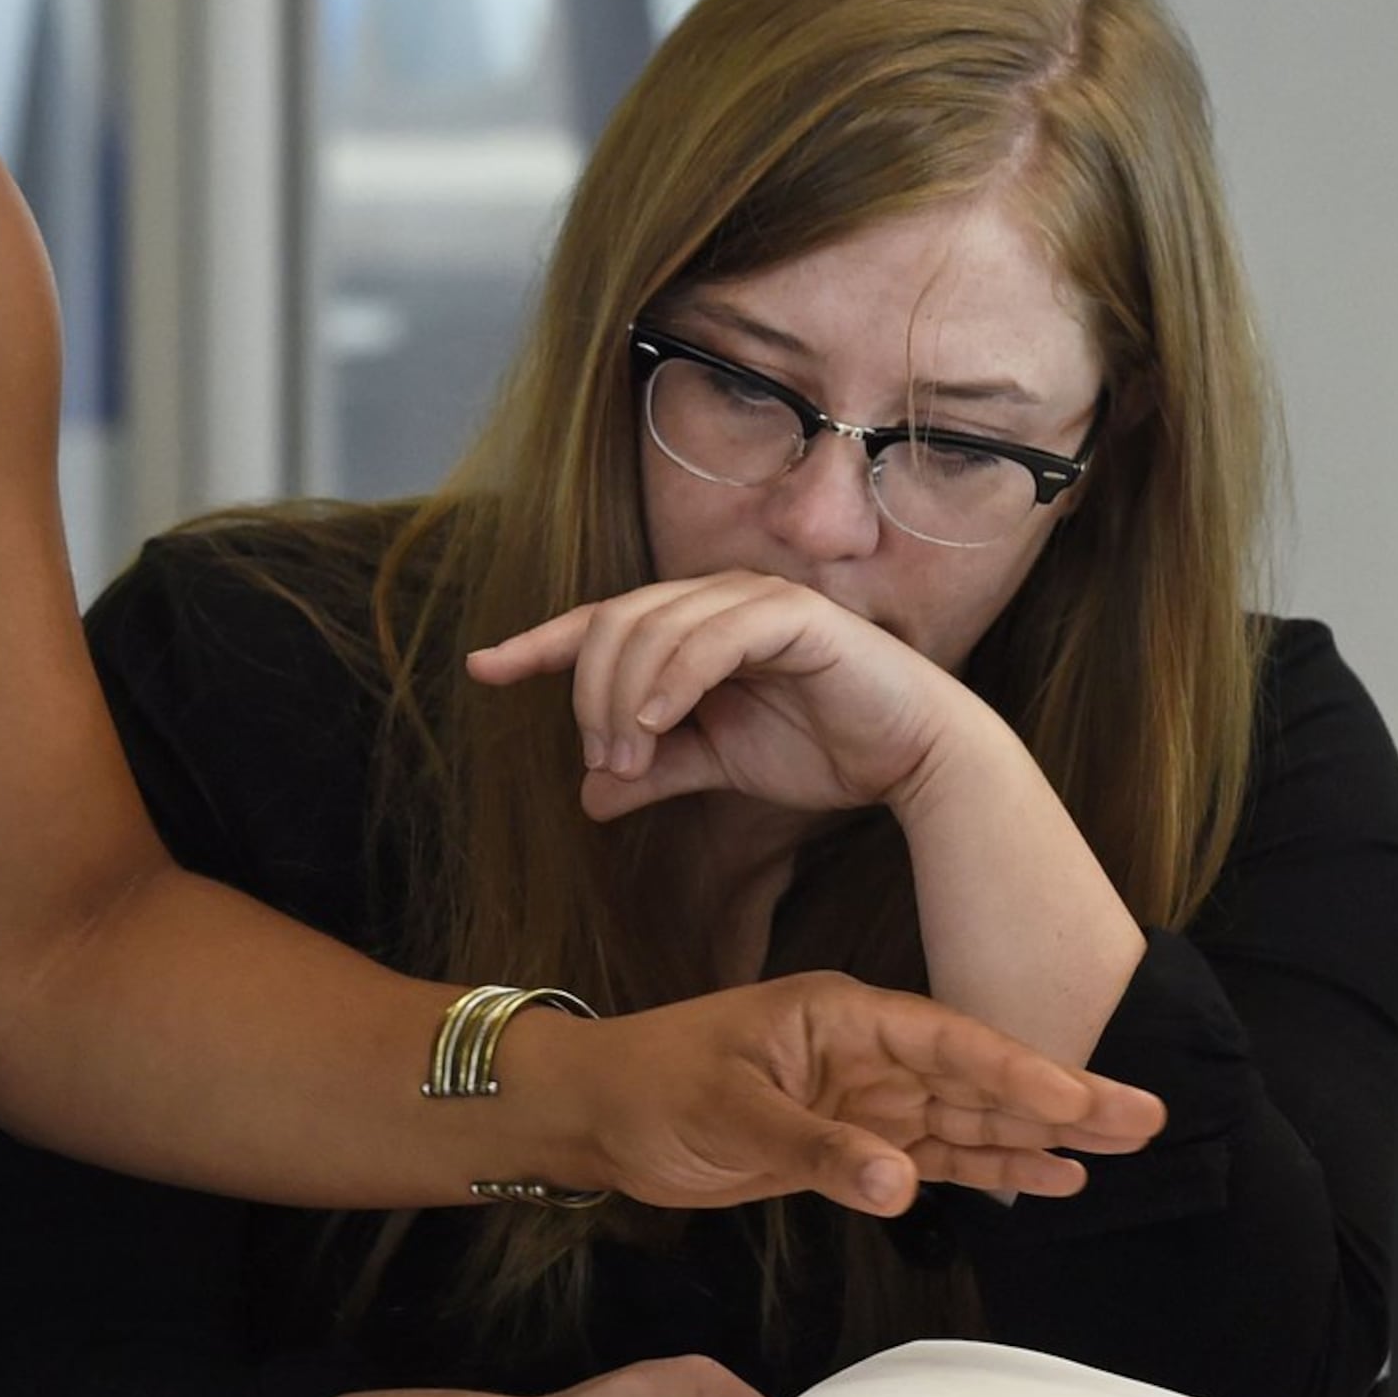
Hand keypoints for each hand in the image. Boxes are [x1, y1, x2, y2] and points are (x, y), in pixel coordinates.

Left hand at [467, 574, 979, 822]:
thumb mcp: (716, 765)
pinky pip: (710, 638)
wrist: (915, 760)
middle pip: (612, 624)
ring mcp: (753, 599)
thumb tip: (587, 798)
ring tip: (627, 756)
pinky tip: (656, 726)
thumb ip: (654, 770)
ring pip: (650, 628)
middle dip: (588, 694)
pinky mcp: (793, 616)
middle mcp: (716, 598)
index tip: (482, 668)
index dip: (537, 644)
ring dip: (624, 697)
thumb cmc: (823, 751)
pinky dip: (672, 681)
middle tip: (601, 761)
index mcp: (692, 625)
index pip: (598, 623)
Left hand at [558, 971, 1163, 1213]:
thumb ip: (817, 1150)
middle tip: (1147, 1116)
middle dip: (1061, 1098)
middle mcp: (864, 1053)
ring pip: (968, 1120)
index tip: (1080, 1097)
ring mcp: (862, 1099)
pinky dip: (989, 1171)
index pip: (946, 1043)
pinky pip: (934, 1157)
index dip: (1017, 1072)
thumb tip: (900, 1183)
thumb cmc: (650, 1087)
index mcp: (840, 1017)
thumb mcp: (728, 1113)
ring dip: (1039, 1137)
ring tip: (1122, 1151)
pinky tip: (1049, 1180)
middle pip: (978, 1077)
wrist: (596, 1114)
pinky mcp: (849, 1143)